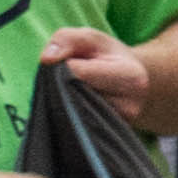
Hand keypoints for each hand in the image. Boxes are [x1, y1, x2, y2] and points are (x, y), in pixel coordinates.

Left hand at [37, 23, 156, 120]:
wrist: (129, 83)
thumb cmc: (107, 58)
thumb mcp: (91, 38)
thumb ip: (67, 39)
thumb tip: (46, 59)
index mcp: (131, 77)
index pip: (79, 73)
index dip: (65, 65)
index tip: (71, 61)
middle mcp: (129, 107)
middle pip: (73, 96)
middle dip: (63, 85)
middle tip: (71, 78)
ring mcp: (116, 127)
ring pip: (71, 113)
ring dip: (63, 100)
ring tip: (75, 89)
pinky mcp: (104, 138)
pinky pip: (74, 126)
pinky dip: (68, 113)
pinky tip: (76, 104)